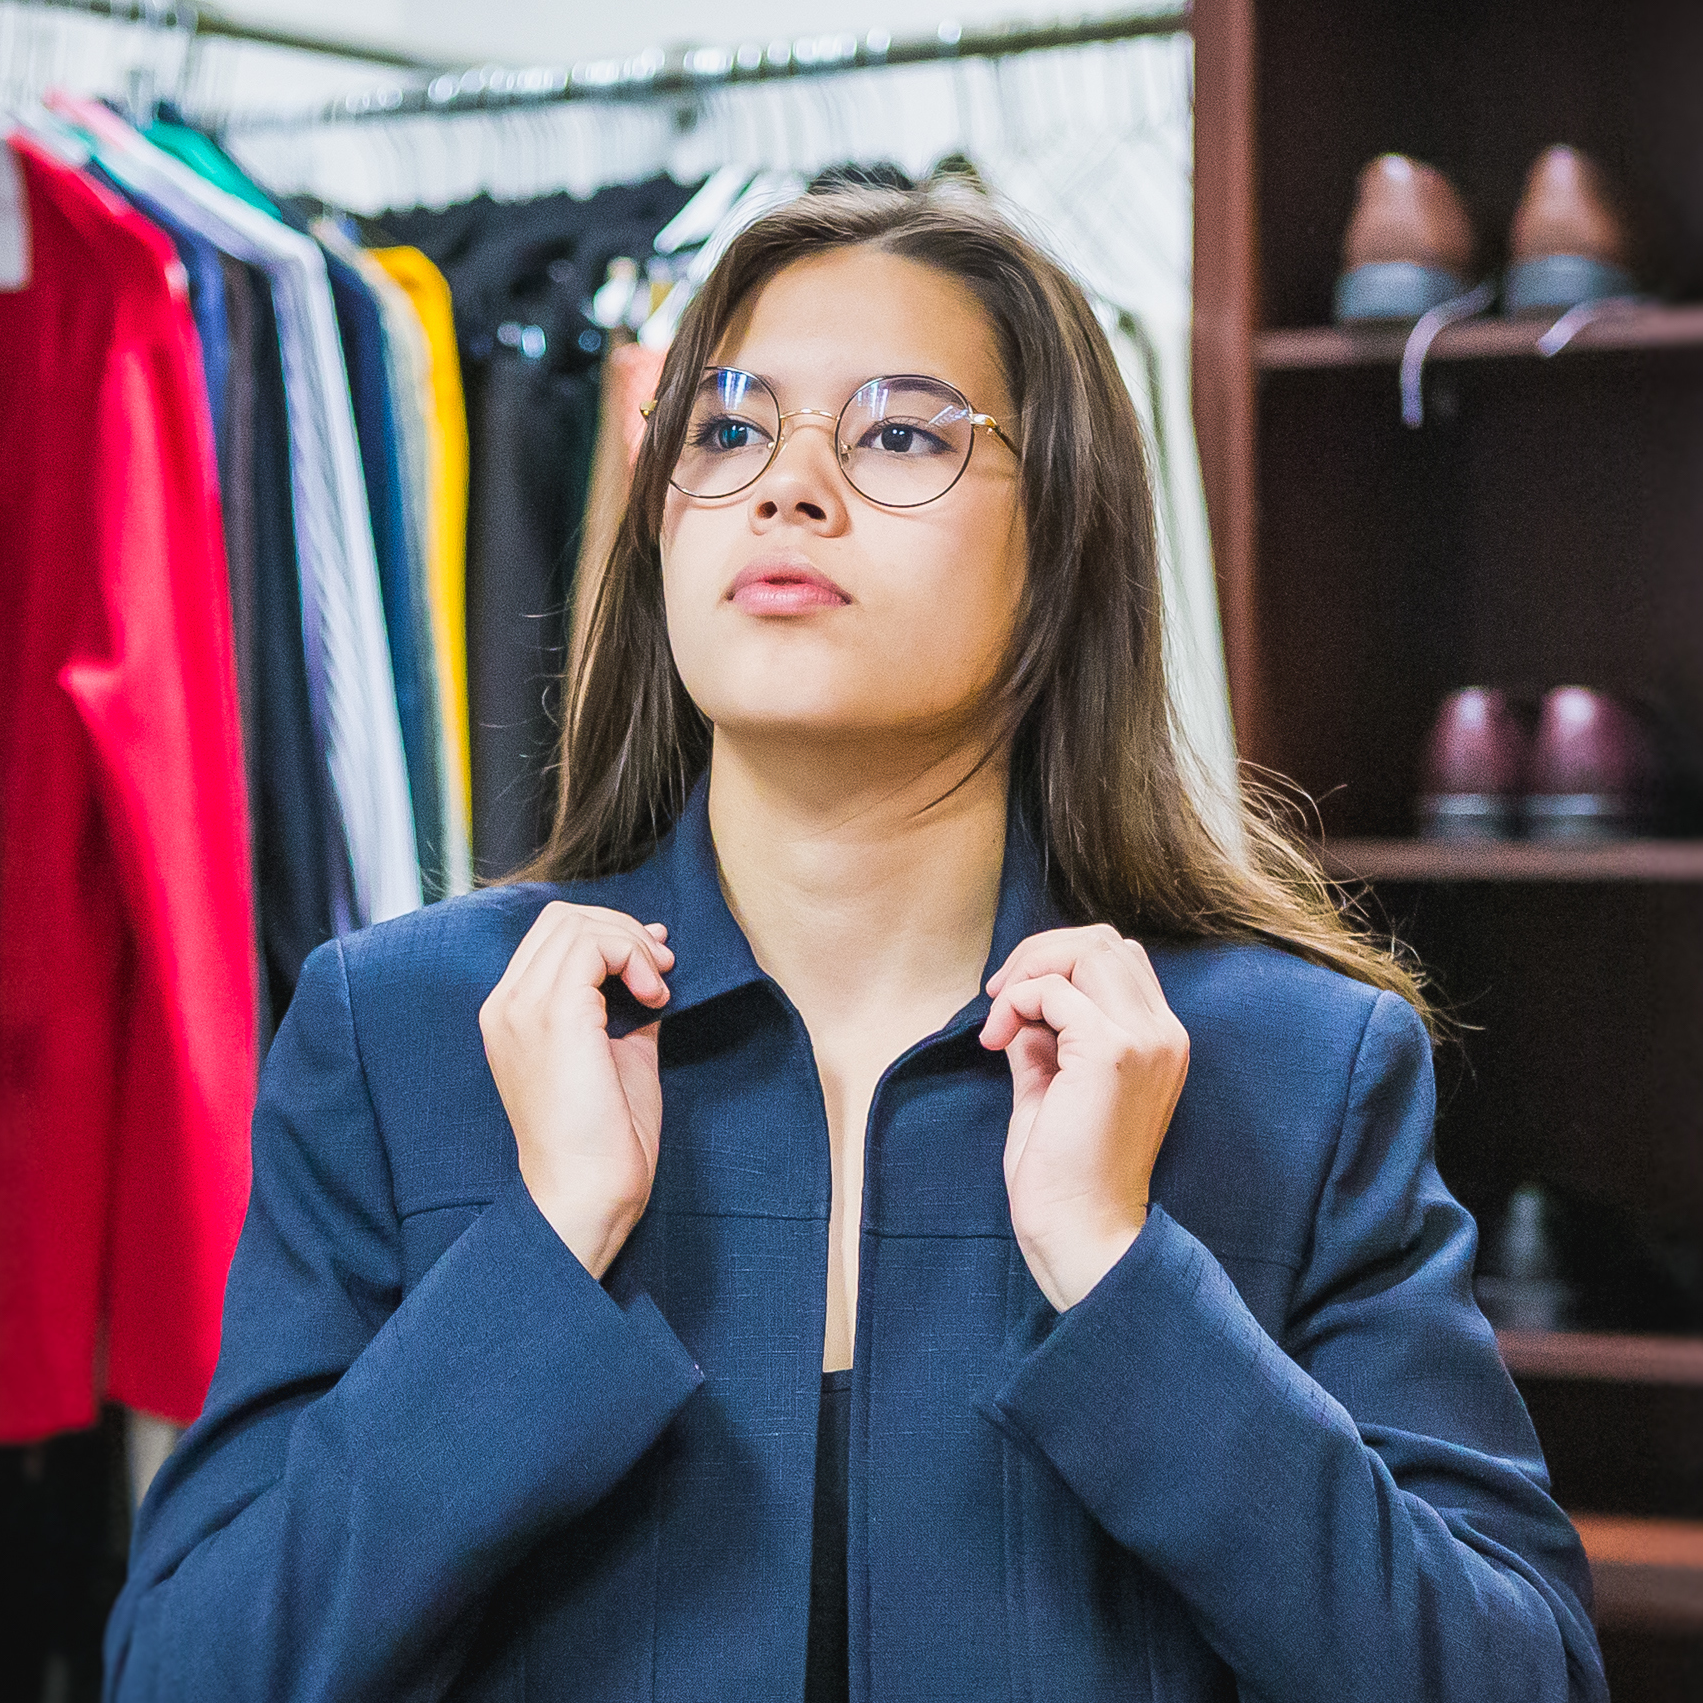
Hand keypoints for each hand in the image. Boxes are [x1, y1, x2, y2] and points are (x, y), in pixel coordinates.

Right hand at [479, 903, 674, 1278]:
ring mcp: (523, 1009)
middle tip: (662, 968)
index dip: (610, 933)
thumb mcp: (617, 1053)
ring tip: (658, 987)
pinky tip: (654, 997)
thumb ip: (625, 1008)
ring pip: (577, 925)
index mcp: (512, 1015)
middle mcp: (506, 1006)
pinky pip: (593, 947)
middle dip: (622, 930)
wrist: (586, 1194)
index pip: (552, 937)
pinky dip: (632, 958)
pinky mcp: (554, 1017)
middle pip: (562, 918)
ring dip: (631, 945)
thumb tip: (651, 965)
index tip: (654, 960)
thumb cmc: (603, 1139)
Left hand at [979, 925, 1188, 1310]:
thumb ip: (1045, 1038)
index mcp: (1159, 1042)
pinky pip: (1055, 989)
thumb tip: (1019, 1000)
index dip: (1059, 963)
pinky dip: (1017, 1001)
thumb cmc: (1063, 1173)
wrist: (1081, 1233)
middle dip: (1039, 954)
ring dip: (1030, 971)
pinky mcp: (1112, 1051)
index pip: (1117, 958)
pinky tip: (996, 1042)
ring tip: (998, 1017)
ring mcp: (1144, 1039)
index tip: (1012, 1002)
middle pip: (1103, 941)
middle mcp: (1163, 1033)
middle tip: (996, 998)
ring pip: (1087, 950)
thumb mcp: (1053, 1086)